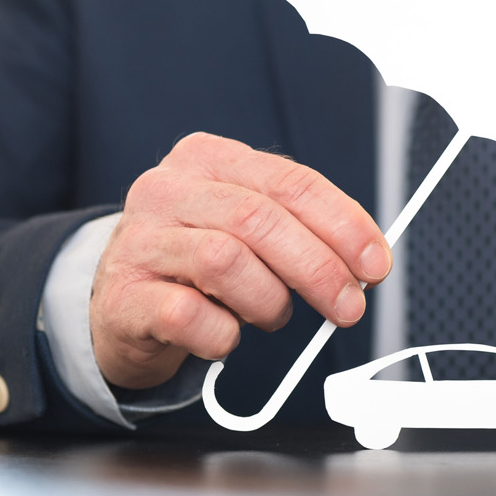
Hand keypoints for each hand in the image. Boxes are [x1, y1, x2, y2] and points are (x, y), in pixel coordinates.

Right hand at [90, 132, 391, 388]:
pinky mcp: (122, 298)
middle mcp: (167, 189)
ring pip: (226, 262)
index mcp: (209, 159)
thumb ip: (302, 230)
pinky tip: (225, 336)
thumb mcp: (249, 229)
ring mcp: (139, 241)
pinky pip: (189, 316)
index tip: (375, 263)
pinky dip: (223, 335)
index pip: (290, 182)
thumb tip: (367, 260)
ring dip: (268, 302)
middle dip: (319, 269)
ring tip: (271, 316)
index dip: (342, 224)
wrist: (120, 305)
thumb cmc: (199, 263)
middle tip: (349, 307)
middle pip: (260, 220)